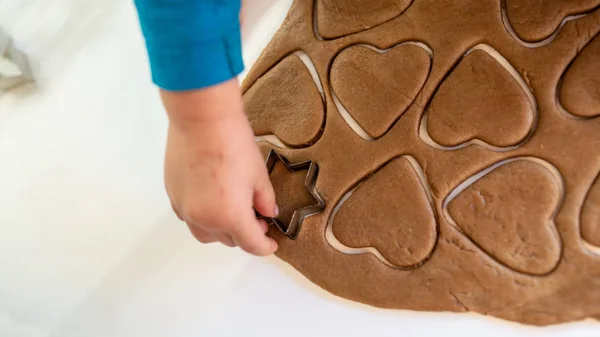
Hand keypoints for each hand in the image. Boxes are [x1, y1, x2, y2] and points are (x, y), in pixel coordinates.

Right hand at [160, 79, 277, 255]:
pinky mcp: (173, 195)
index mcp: (230, 217)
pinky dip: (202, 217)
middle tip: (257, 218)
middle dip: (244, 234)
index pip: (251, 245)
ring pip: (205, 233)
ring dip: (221, 230)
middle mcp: (204, 219)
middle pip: (228, 241)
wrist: (202, 119)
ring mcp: (185, 208)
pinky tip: (212, 200)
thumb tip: (268, 213)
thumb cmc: (233, 144)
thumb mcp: (259, 174)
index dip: (265, 246)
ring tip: (233, 211)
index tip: (271, 243)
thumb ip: (265, 200)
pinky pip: (188, 217)